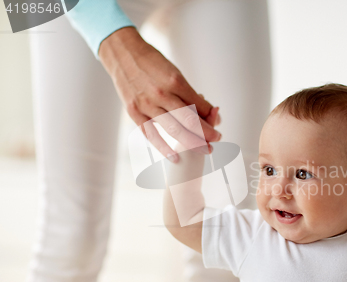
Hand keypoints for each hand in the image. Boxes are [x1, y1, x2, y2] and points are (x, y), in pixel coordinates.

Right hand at [99, 27, 221, 162]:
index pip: (199, 105)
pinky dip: (163, 147)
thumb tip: (210, 111)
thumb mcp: (174, 72)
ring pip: (174, 130)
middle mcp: (162, 94)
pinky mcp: (134, 112)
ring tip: (205, 150)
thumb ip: (190, 94)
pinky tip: (175, 157)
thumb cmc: (152, 62)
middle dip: (207, 133)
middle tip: (217, 139)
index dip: (211, 117)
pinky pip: (151, 134)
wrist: (122, 53)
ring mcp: (146, 105)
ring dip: (193, 143)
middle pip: (190, 121)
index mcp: (175, 81)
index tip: (218, 124)